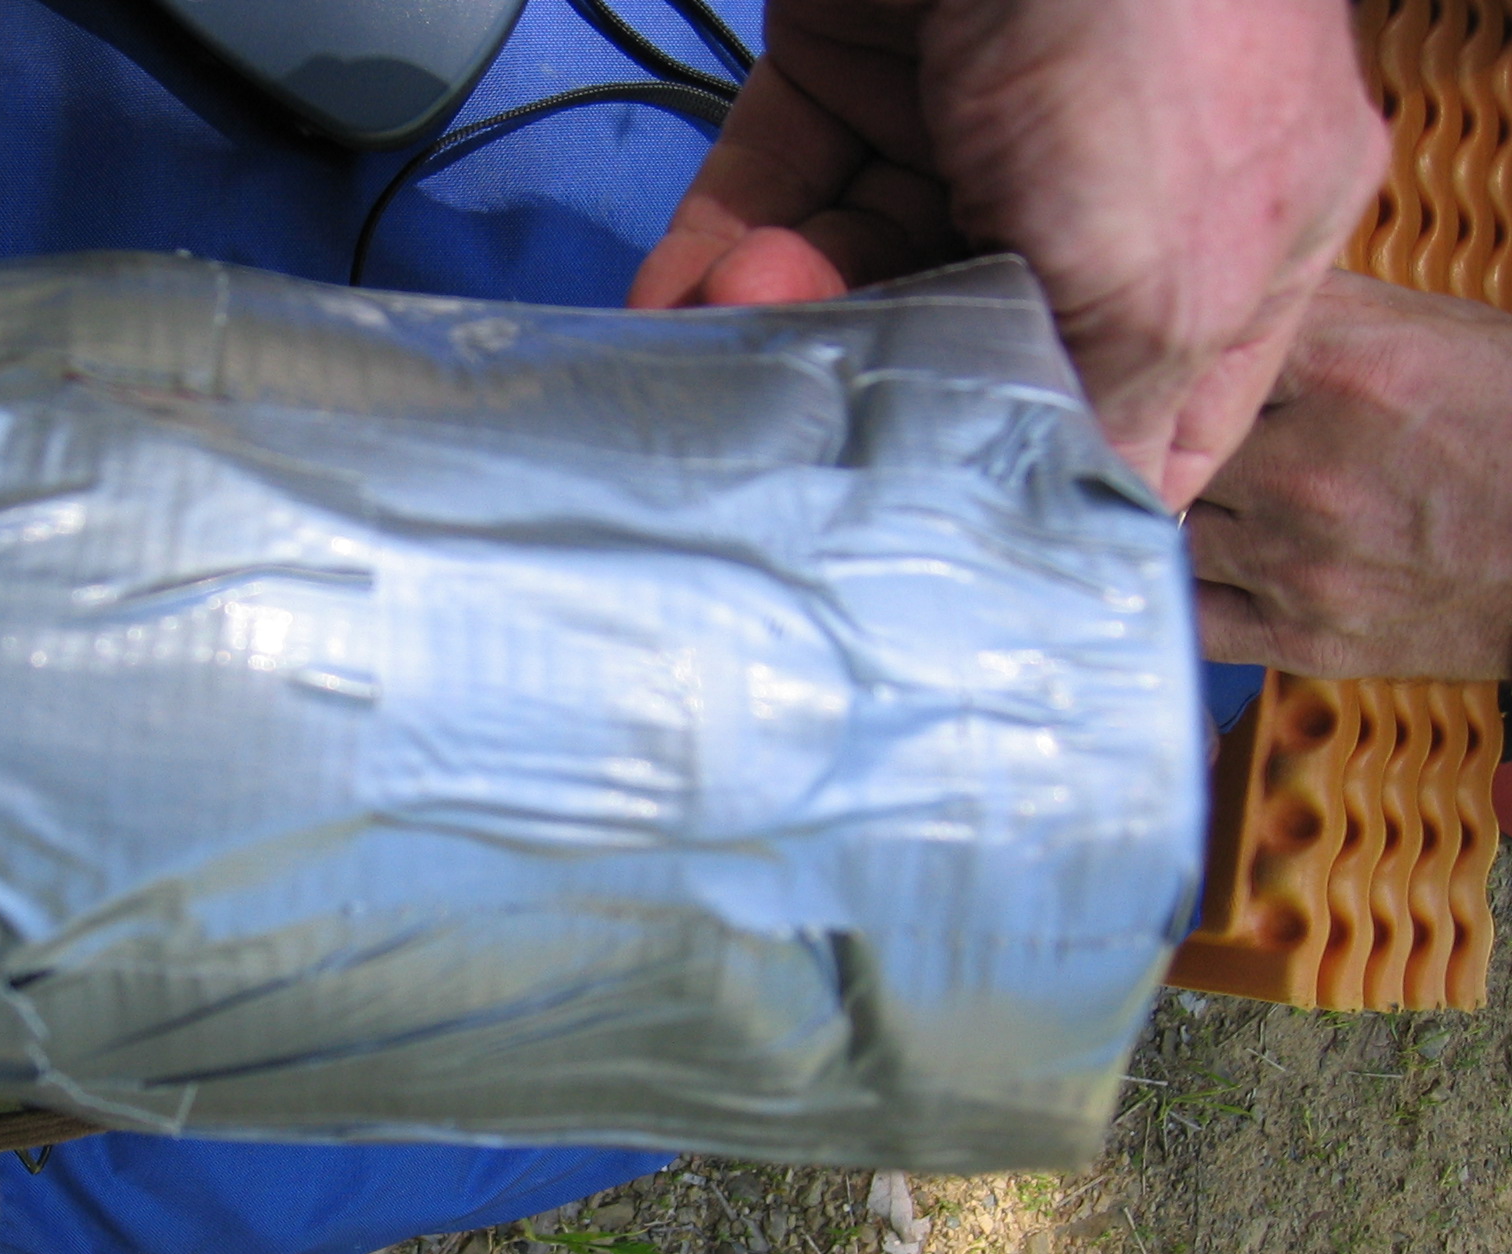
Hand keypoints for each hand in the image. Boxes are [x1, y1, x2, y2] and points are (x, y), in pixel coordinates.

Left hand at [627, 0, 1387, 510]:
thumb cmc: (1151, 25)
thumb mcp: (1161, 269)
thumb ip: (1108, 400)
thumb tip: (1065, 523)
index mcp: (1218, 246)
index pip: (1140, 409)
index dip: (1052, 486)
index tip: (963, 564)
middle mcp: (1092, 198)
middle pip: (961, 351)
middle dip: (873, 401)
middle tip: (806, 449)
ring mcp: (963, 135)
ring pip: (848, 282)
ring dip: (774, 332)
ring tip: (731, 352)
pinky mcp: (846, 82)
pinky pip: (765, 201)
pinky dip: (708, 267)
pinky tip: (670, 325)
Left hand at [1188, 271, 1511, 679]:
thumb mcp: (1434, 333)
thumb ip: (1323, 310)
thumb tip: (1232, 287)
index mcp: (1348, 372)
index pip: (1200, 349)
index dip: (1171, 357)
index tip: (1152, 361)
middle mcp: (1309, 469)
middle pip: (1166, 443)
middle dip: (1159, 435)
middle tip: (1148, 430)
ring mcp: (1298, 559)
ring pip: (1163, 523)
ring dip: (1164, 508)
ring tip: (1187, 490)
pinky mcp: (1301, 633)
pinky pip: (1184, 611)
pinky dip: (1171, 585)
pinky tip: (1187, 560)